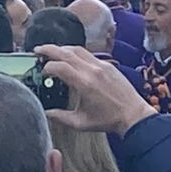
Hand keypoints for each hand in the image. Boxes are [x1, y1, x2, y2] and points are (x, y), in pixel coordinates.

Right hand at [35, 44, 153, 135]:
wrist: (133, 114)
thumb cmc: (108, 120)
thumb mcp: (81, 123)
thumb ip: (60, 117)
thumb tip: (45, 113)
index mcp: (84, 84)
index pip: (60, 67)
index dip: (47, 67)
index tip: (41, 71)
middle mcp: (92, 70)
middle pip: (66, 52)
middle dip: (49, 49)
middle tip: (37, 49)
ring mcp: (101, 65)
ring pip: (78, 49)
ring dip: (62, 48)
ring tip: (51, 51)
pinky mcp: (108, 65)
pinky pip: (88, 54)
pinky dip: (76, 52)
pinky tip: (70, 57)